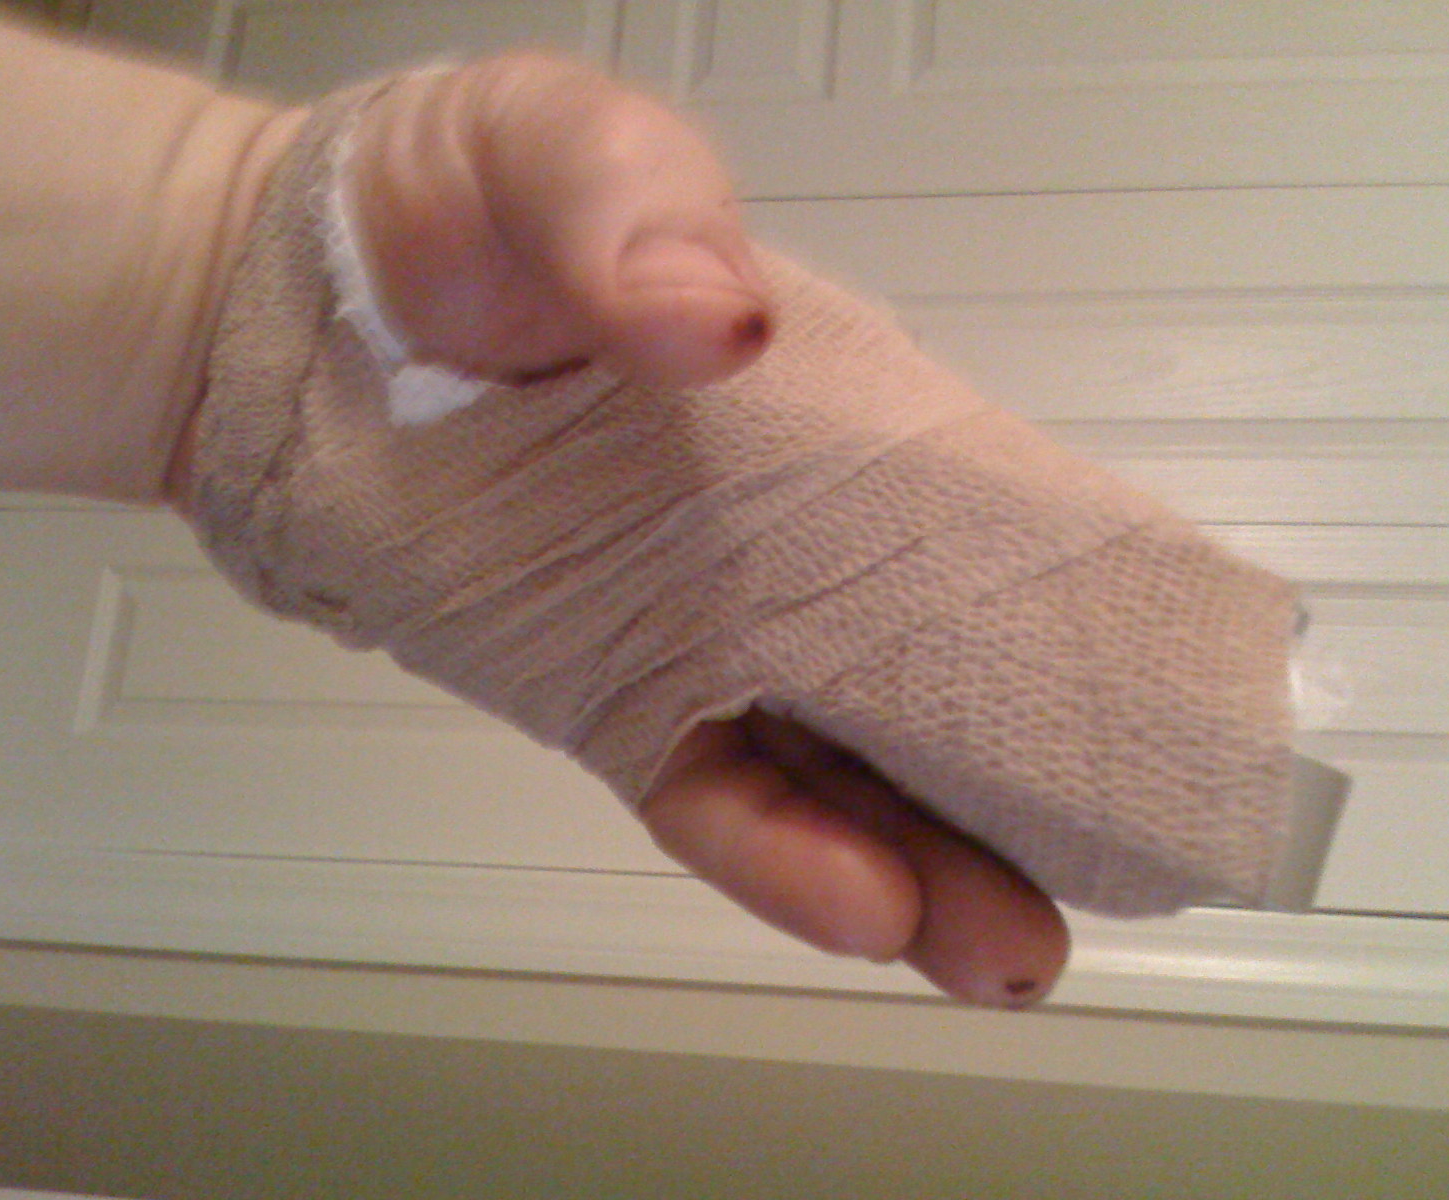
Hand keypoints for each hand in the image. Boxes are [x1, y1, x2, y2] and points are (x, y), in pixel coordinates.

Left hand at [328, 54, 1070, 1004]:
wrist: (284, 314)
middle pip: (931, 675)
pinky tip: (861, 905)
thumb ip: (635, 211)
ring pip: (836, 767)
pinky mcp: (603, 694)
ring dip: (927, 860)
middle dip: (1025, 778)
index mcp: (825, 421)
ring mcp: (694, 633)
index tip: (1164, 697)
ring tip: (1013, 948)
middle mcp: (780, 544)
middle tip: (1124, 871)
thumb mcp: (552, 154)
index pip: (982, 525)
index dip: (1074, 610)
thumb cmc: (440, 213)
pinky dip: (777, 849)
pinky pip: (703, 790)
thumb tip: (724, 328)